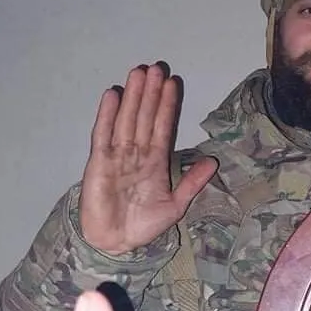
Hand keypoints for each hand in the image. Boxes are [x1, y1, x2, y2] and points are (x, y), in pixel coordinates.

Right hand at [79, 63, 216, 253]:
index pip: (163, 127)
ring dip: (132, 96)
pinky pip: (103, 134)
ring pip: (126, 119)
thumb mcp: (175, 205)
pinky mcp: (98, 162)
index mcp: (155, 162)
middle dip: (150, 93)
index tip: (173, 83)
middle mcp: (136, 153)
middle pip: (144, 117)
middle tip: (156, 67)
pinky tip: (112, 95)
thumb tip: (212, 162)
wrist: (115, 243)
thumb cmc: (142, 225)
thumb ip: (192, 183)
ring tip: (138, 72)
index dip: (167, 106)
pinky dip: (107, 115)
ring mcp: (116, 155)